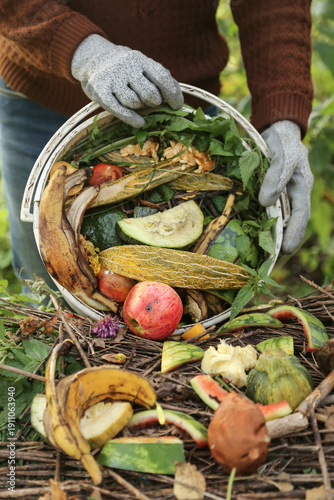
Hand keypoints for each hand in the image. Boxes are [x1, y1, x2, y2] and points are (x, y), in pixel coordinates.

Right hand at [71, 34, 183, 127]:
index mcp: (140, 60)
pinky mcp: (101, 92)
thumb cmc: (125, 68)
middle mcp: (126, 68)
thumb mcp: (142, 66)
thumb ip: (160, 79)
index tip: (177, 105)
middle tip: (151, 102)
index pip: (162, 78)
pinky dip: (131, 118)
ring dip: (140, 107)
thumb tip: (178, 99)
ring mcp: (112, 79)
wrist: (92, 58)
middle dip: (154, 102)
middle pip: (150, 94)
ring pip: (134, 102)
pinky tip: (139, 123)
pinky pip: (119, 109)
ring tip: (136, 102)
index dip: (173, 94)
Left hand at [259, 121, 312, 253]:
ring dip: (268, 234)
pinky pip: (263, 210)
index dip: (294, 234)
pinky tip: (247, 231)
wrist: (276, 128)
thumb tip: (266, 202)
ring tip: (258, 252)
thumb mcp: (283, 153)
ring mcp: (280, 193)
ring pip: (275, 218)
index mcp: (301, 187)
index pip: (300, 215)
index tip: (286, 250)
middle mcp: (292, 193)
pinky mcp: (267, 191)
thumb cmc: (282, 139)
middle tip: (270, 260)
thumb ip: (276, 175)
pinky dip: (257, 221)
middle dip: (281, 241)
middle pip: (289, 222)